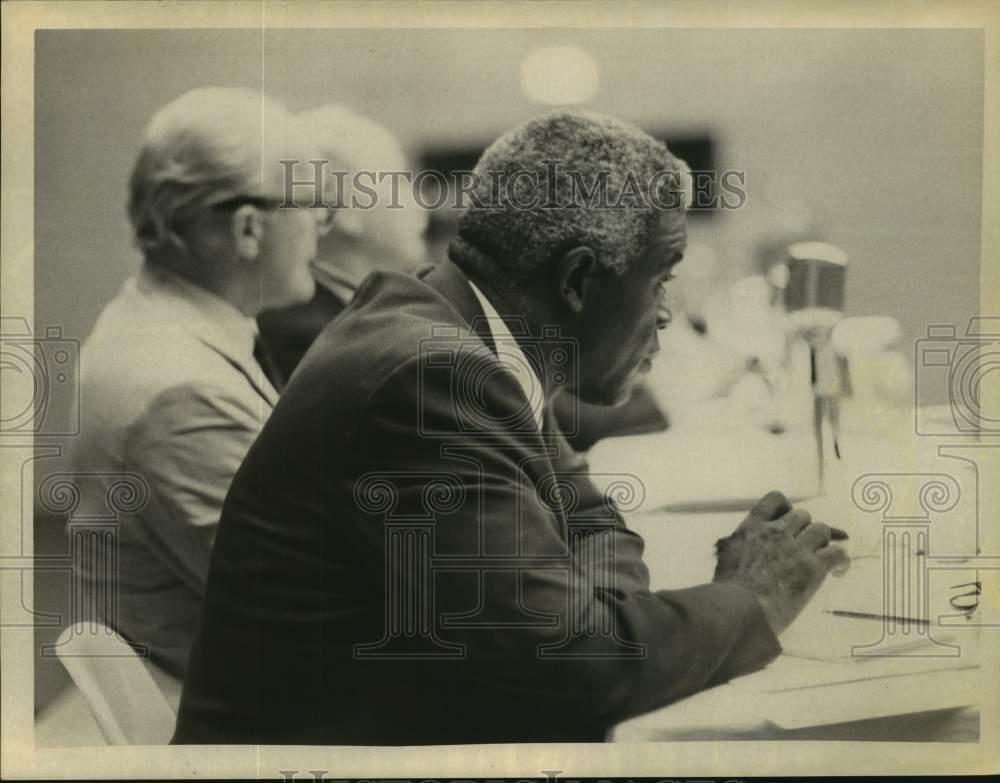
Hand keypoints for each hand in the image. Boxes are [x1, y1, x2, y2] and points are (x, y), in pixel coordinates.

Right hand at [713, 490, 850, 635]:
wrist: (740, 608)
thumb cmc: (726, 589)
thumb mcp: (726, 557)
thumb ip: (737, 548)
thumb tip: (735, 551)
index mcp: (752, 527)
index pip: (775, 500)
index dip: (786, 508)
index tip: (787, 521)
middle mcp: (776, 531)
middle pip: (802, 515)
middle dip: (804, 529)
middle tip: (803, 547)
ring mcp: (796, 548)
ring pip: (822, 530)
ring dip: (822, 542)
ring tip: (820, 558)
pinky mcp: (813, 567)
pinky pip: (837, 554)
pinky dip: (840, 561)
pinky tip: (837, 572)